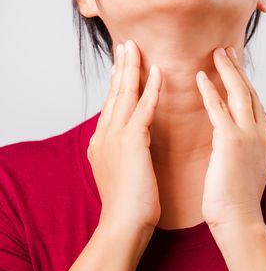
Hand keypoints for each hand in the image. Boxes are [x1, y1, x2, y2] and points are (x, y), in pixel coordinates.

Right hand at [87, 40, 162, 233]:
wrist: (124, 225)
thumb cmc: (131, 206)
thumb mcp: (125, 173)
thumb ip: (128, 153)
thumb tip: (138, 144)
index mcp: (103, 143)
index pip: (112, 106)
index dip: (118, 83)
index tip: (123, 64)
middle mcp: (104, 136)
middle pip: (113, 94)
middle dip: (120, 68)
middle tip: (125, 45)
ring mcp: (114, 138)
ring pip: (124, 95)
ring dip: (131, 69)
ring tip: (135, 48)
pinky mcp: (131, 142)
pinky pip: (142, 109)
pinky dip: (150, 89)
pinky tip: (158, 73)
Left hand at [195, 46, 265, 228]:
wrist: (239, 221)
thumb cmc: (236, 204)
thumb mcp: (245, 172)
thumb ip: (242, 153)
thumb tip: (230, 145)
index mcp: (265, 142)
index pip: (256, 105)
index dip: (246, 84)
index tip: (236, 69)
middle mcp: (261, 135)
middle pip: (251, 93)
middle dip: (239, 69)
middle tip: (228, 50)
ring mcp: (249, 136)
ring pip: (240, 93)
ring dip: (228, 70)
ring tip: (218, 53)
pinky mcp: (232, 140)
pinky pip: (219, 108)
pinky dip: (211, 90)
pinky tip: (201, 77)